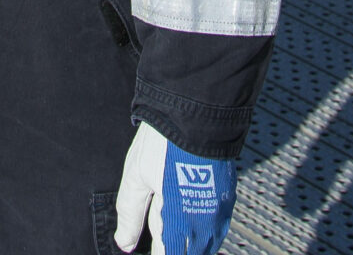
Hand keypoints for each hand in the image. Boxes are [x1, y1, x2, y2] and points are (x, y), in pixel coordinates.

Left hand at [115, 122, 234, 253]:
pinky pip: (219, 229)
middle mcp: (202, 222)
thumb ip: (130, 215)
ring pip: (207, 245)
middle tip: (161, 244)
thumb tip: (124, 244)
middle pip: (191, 253)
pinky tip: (194, 228)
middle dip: (175, 249)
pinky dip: (206, 234)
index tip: (151, 252)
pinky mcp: (228, 197)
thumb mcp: (137, 176)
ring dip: (193, 246)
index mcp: (176, 221)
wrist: (198, 112)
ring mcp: (218, 210)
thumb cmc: (164, 141)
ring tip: (176, 239)